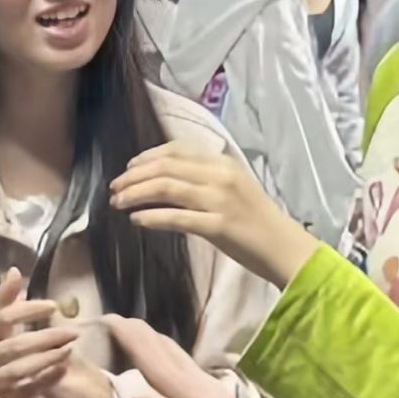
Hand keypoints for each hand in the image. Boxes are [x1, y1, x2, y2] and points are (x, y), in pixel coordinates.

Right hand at [0, 267, 74, 397]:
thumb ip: (2, 302)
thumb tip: (15, 271)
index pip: (3, 318)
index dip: (27, 311)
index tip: (53, 306)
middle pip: (14, 346)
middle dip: (44, 338)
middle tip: (72, 331)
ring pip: (18, 370)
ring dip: (45, 360)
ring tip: (69, 350)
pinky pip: (24, 391)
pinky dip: (44, 381)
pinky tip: (63, 371)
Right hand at [105, 314, 322, 397]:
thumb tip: (138, 393)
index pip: (165, 368)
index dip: (138, 343)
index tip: (111, 319)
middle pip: (175, 361)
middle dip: (146, 338)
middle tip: (116, 318)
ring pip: (183, 370)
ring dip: (159, 349)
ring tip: (137, 334)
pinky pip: (188, 386)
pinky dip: (171, 371)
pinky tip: (169, 374)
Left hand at [110, 141, 318, 289]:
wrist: (284, 247)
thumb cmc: (256, 221)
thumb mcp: (232, 189)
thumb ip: (204, 179)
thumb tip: (164, 179)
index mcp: (223, 163)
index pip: (177, 150)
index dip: (147, 157)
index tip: (129, 168)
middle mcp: (220, 176)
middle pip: (166, 168)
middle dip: (134, 176)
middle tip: (115, 188)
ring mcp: (220, 200)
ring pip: (167, 188)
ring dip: (136, 194)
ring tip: (117, 203)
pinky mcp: (218, 226)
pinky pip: (176, 218)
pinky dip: (152, 217)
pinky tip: (136, 221)